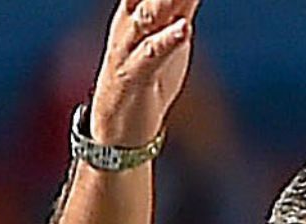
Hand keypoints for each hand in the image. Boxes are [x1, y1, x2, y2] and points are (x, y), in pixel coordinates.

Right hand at [89, 0, 201, 145]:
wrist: (121, 128)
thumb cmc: (148, 77)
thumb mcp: (170, 37)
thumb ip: (182, 7)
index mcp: (137, 10)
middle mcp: (129, 23)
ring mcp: (128, 49)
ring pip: (146, 16)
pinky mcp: (133, 77)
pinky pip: (149, 56)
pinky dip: (166, 41)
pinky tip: (184, 29)